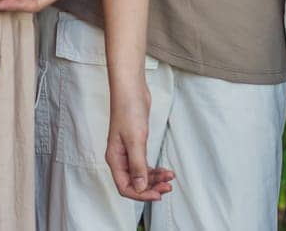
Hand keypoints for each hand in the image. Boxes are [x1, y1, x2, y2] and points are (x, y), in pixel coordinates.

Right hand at [105, 71, 173, 201]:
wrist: (131, 90)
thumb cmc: (129, 110)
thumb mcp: (135, 139)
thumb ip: (137, 165)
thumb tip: (140, 187)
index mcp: (114, 159)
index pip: (125, 187)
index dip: (141, 194)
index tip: (157, 195)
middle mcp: (120, 158)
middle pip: (134, 183)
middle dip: (151, 188)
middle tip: (168, 187)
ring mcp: (128, 152)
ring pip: (141, 175)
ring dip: (155, 179)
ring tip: (170, 178)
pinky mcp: (136, 145)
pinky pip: (144, 165)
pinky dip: (155, 169)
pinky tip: (166, 170)